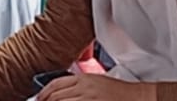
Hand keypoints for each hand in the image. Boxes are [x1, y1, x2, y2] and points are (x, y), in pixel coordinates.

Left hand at [39, 73, 153, 100]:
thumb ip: (80, 85)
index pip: (56, 83)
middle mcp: (84, 88)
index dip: (44, 92)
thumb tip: (63, 92)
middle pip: (56, 95)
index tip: (39, 99)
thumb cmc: (120, 93)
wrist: (137, 98)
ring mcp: (88, 99)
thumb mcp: (97, 82)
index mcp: (85, 78)